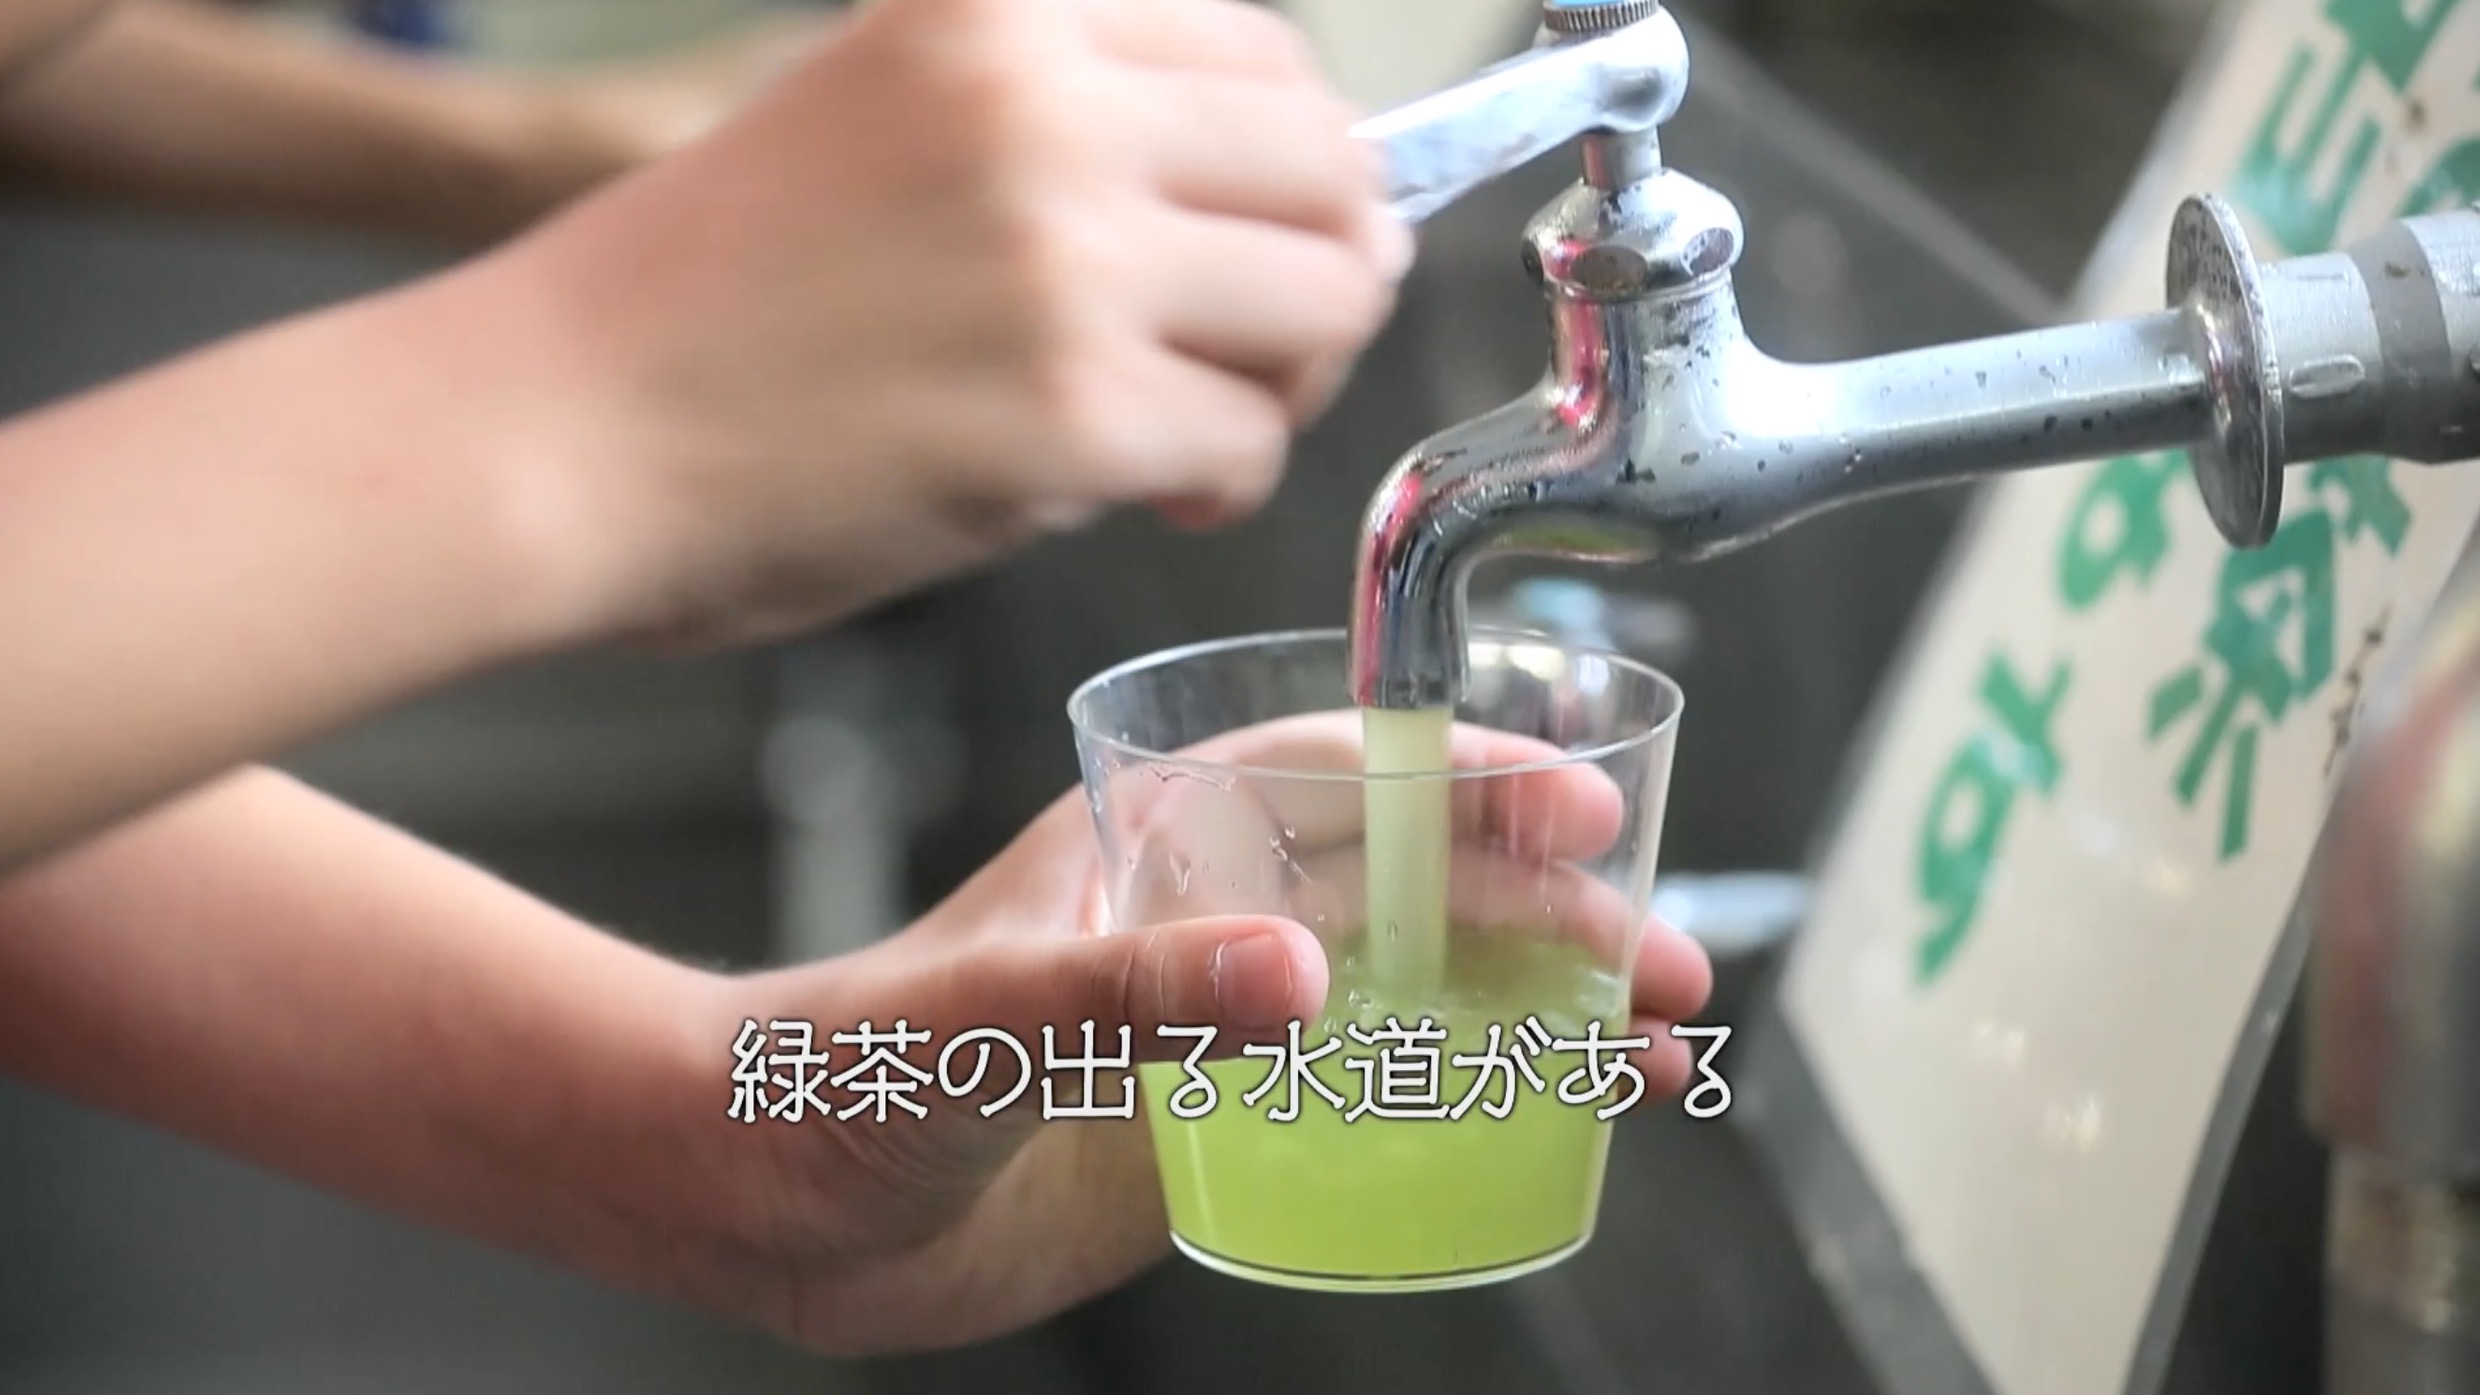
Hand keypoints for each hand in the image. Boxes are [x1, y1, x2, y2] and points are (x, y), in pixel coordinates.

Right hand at [455, 0, 1410, 653]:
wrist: (551, 431)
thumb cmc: (704, 307)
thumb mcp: (880, 122)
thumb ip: (1066, 135)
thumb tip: (1308, 211)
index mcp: (997, 13)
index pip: (1268, 60)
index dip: (1302, 167)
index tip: (1274, 239)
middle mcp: (1043, 108)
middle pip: (1330, 173)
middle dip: (1325, 275)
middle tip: (1261, 352)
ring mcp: (1063, 257)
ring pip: (1321, 305)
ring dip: (1285, 382)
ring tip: (1193, 427)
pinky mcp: (1067, 410)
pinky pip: (1251, 439)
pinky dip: (1223, 480)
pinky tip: (1152, 491)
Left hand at [695, 715, 1710, 1355]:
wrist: (759, 1204)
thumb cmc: (827, 1077)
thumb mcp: (980, 1029)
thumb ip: (1132, 996)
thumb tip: (1303, 975)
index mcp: (1155, 843)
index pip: (1348, 776)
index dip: (1474, 781)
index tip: (1588, 810)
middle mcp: (1206, 916)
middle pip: (1421, 880)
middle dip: (1554, 906)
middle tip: (1666, 958)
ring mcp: (1222, 1020)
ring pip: (1424, 985)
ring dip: (1542, 1003)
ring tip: (1657, 1041)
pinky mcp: (1225, 1120)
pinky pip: (1384, 1095)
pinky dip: (1479, 1100)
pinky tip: (1554, 1123)